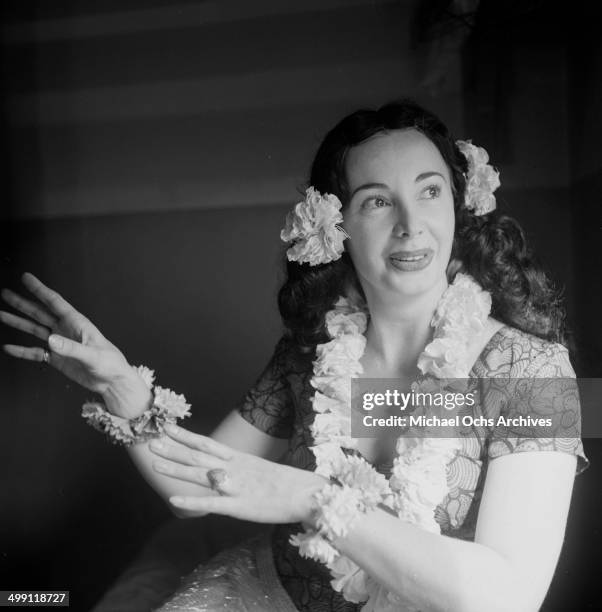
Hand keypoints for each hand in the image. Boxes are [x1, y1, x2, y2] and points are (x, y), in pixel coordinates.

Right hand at [1, 272, 149, 417]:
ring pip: (35, 329)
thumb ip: (71, 348)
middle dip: (23, 303)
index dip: (40, 289)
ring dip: (19, 322)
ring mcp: (60, 344)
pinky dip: (23, 350)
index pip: (55, 302)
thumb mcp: (92, 355)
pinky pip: (36, 352)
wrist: (112, 382)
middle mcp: (66, 330)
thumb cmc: (110, 364)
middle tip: (5, 294)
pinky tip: (9, 348)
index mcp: (77, 324)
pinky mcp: (57, 358)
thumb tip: (50, 339)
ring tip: (2, 314)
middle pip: (40, 313)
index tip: (26, 278)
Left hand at [149, 424, 326, 523]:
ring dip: (176, 469)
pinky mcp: (239, 506)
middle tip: (151, 442)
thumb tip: (220, 471)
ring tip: (155, 464)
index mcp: (238, 459)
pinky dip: (192, 500)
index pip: (206, 443)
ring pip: (199, 475)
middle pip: (197, 456)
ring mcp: (235, 485)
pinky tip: (173, 498)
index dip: (185, 435)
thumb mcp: (258, 470)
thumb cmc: (285, 484)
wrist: (306, 494)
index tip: (167, 427)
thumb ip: (237, 470)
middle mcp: (233, 468)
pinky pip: (211, 503)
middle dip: (173, 449)